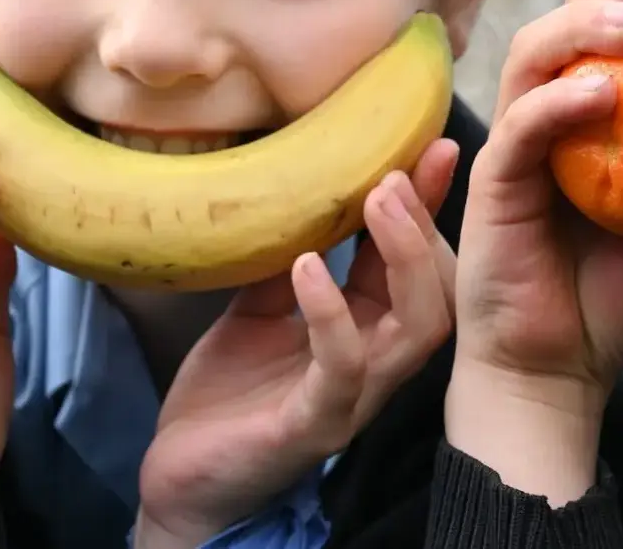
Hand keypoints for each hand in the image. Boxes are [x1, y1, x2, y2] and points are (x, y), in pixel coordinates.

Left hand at [132, 140, 460, 548]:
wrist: (182, 478)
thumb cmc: (228, 397)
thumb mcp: (259, 308)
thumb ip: (287, 258)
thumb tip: (297, 181)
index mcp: (368, 333)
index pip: (416, 262)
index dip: (428, 205)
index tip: (431, 143)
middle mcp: (376, 366)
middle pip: (439, 294)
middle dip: (427, 226)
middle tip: (399, 170)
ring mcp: (352, 399)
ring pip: (416, 330)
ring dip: (403, 258)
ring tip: (375, 201)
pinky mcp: (313, 424)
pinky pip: (342, 367)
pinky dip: (331, 313)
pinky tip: (308, 268)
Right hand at [444, 0, 622, 501]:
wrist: (560, 365)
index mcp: (601, 111)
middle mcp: (554, 110)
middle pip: (577, 11)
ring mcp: (519, 138)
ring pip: (536, 47)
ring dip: (587, 22)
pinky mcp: (492, 175)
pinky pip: (521, 121)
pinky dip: (557, 99)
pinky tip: (601, 92)